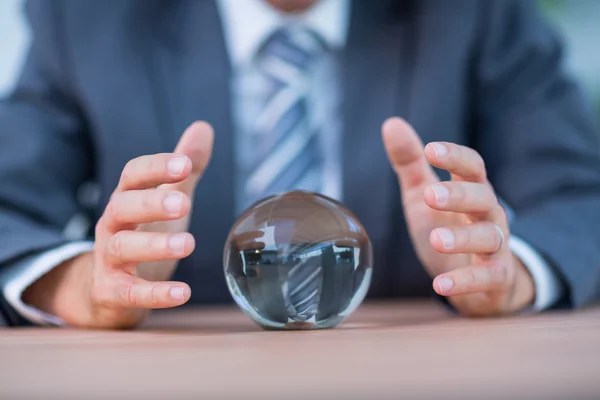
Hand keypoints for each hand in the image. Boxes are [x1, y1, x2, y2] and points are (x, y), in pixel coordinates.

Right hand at [23, 122, 213, 327]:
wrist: (107, 288)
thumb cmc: (142, 234)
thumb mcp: (165, 199)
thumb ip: (184, 169)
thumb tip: (204, 126)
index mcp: (127, 199)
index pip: (133, 175)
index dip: (156, 167)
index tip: (184, 164)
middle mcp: (112, 225)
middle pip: (122, 207)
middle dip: (151, 203)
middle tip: (184, 203)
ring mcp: (108, 259)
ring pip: (122, 247)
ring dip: (155, 245)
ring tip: (188, 243)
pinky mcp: (111, 292)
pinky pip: (129, 293)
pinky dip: (155, 294)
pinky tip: (184, 293)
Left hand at [382, 118, 534, 315]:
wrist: (477, 281)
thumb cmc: (448, 229)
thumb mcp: (423, 195)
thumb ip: (410, 163)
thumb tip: (391, 122)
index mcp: (471, 191)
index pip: (472, 166)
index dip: (455, 156)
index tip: (432, 149)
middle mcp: (488, 215)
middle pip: (484, 198)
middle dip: (459, 195)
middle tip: (431, 196)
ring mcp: (495, 247)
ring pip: (488, 236)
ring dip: (463, 238)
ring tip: (436, 239)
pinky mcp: (496, 278)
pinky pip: (487, 277)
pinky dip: (465, 281)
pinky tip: (440, 285)